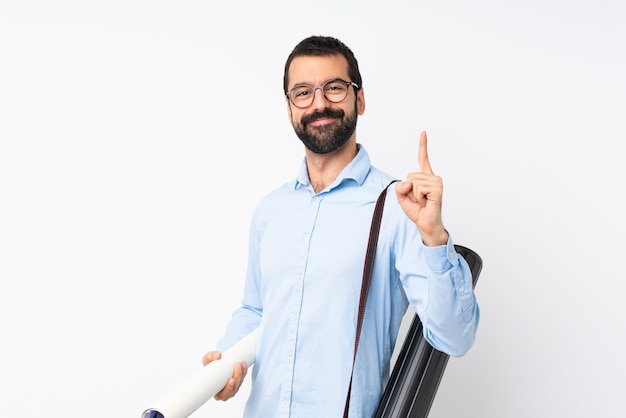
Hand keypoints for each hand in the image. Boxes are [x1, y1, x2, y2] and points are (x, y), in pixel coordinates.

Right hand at [201, 351, 247, 400]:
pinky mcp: (237, 382)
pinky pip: (242, 379)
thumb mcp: (206, 360)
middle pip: (233, 389)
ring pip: (239, 384)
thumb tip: (218, 355)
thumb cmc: (209, 365)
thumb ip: (210, 356)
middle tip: (237, 366)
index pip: (222, 395)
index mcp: (215, 391)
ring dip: (241, 373)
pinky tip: (243, 364)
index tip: (231, 380)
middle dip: (237, 377)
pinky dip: (244, 371)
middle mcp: (224, 392)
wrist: (215, 363)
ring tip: (240, 363)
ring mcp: (232, 388)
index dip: (228, 389)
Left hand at [395, 131, 447, 245]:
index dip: (423, 146)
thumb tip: (409, 181)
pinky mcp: (437, 188)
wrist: (425, 224)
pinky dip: (418, 197)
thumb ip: (400, 187)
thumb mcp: (402, 197)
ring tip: (423, 202)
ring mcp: (436, 182)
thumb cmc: (417, 211)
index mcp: (425, 178)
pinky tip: (426, 202)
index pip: (423, 159)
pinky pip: (418, 188)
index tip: (423, 133)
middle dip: (409, 190)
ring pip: (413, 182)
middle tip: (419, 200)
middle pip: (410, 175)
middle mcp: (432, 178)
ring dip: (414, 195)